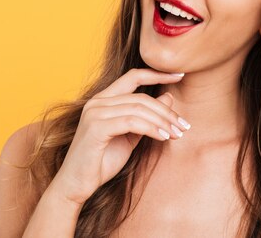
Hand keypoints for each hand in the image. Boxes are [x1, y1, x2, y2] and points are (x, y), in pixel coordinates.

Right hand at [49, 68, 189, 204]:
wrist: (76, 185)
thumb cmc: (102, 161)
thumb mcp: (131, 135)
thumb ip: (147, 117)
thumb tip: (169, 96)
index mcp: (104, 99)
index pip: (133, 76)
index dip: (157, 74)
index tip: (180, 75)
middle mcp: (97, 102)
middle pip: (141, 97)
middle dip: (167, 111)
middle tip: (184, 126)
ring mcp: (95, 113)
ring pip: (139, 109)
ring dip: (162, 122)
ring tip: (177, 134)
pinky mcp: (96, 128)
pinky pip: (131, 122)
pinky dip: (151, 129)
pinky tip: (163, 137)